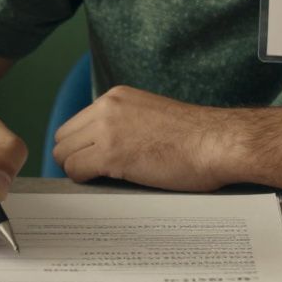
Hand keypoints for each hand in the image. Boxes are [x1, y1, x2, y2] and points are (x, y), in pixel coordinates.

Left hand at [51, 86, 238, 190]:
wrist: (218, 142)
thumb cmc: (197, 137)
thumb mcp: (151, 116)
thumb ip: (124, 124)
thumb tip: (105, 148)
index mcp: (116, 97)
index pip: (76, 124)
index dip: (81, 147)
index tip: (93, 162)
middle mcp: (107, 107)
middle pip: (63, 139)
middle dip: (74, 159)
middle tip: (94, 176)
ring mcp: (107, 130)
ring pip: (64, 156)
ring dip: (79, 172)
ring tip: (103, 181)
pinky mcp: (111, 153)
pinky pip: (76, 171)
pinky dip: (85, 182)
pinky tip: (107, 184)